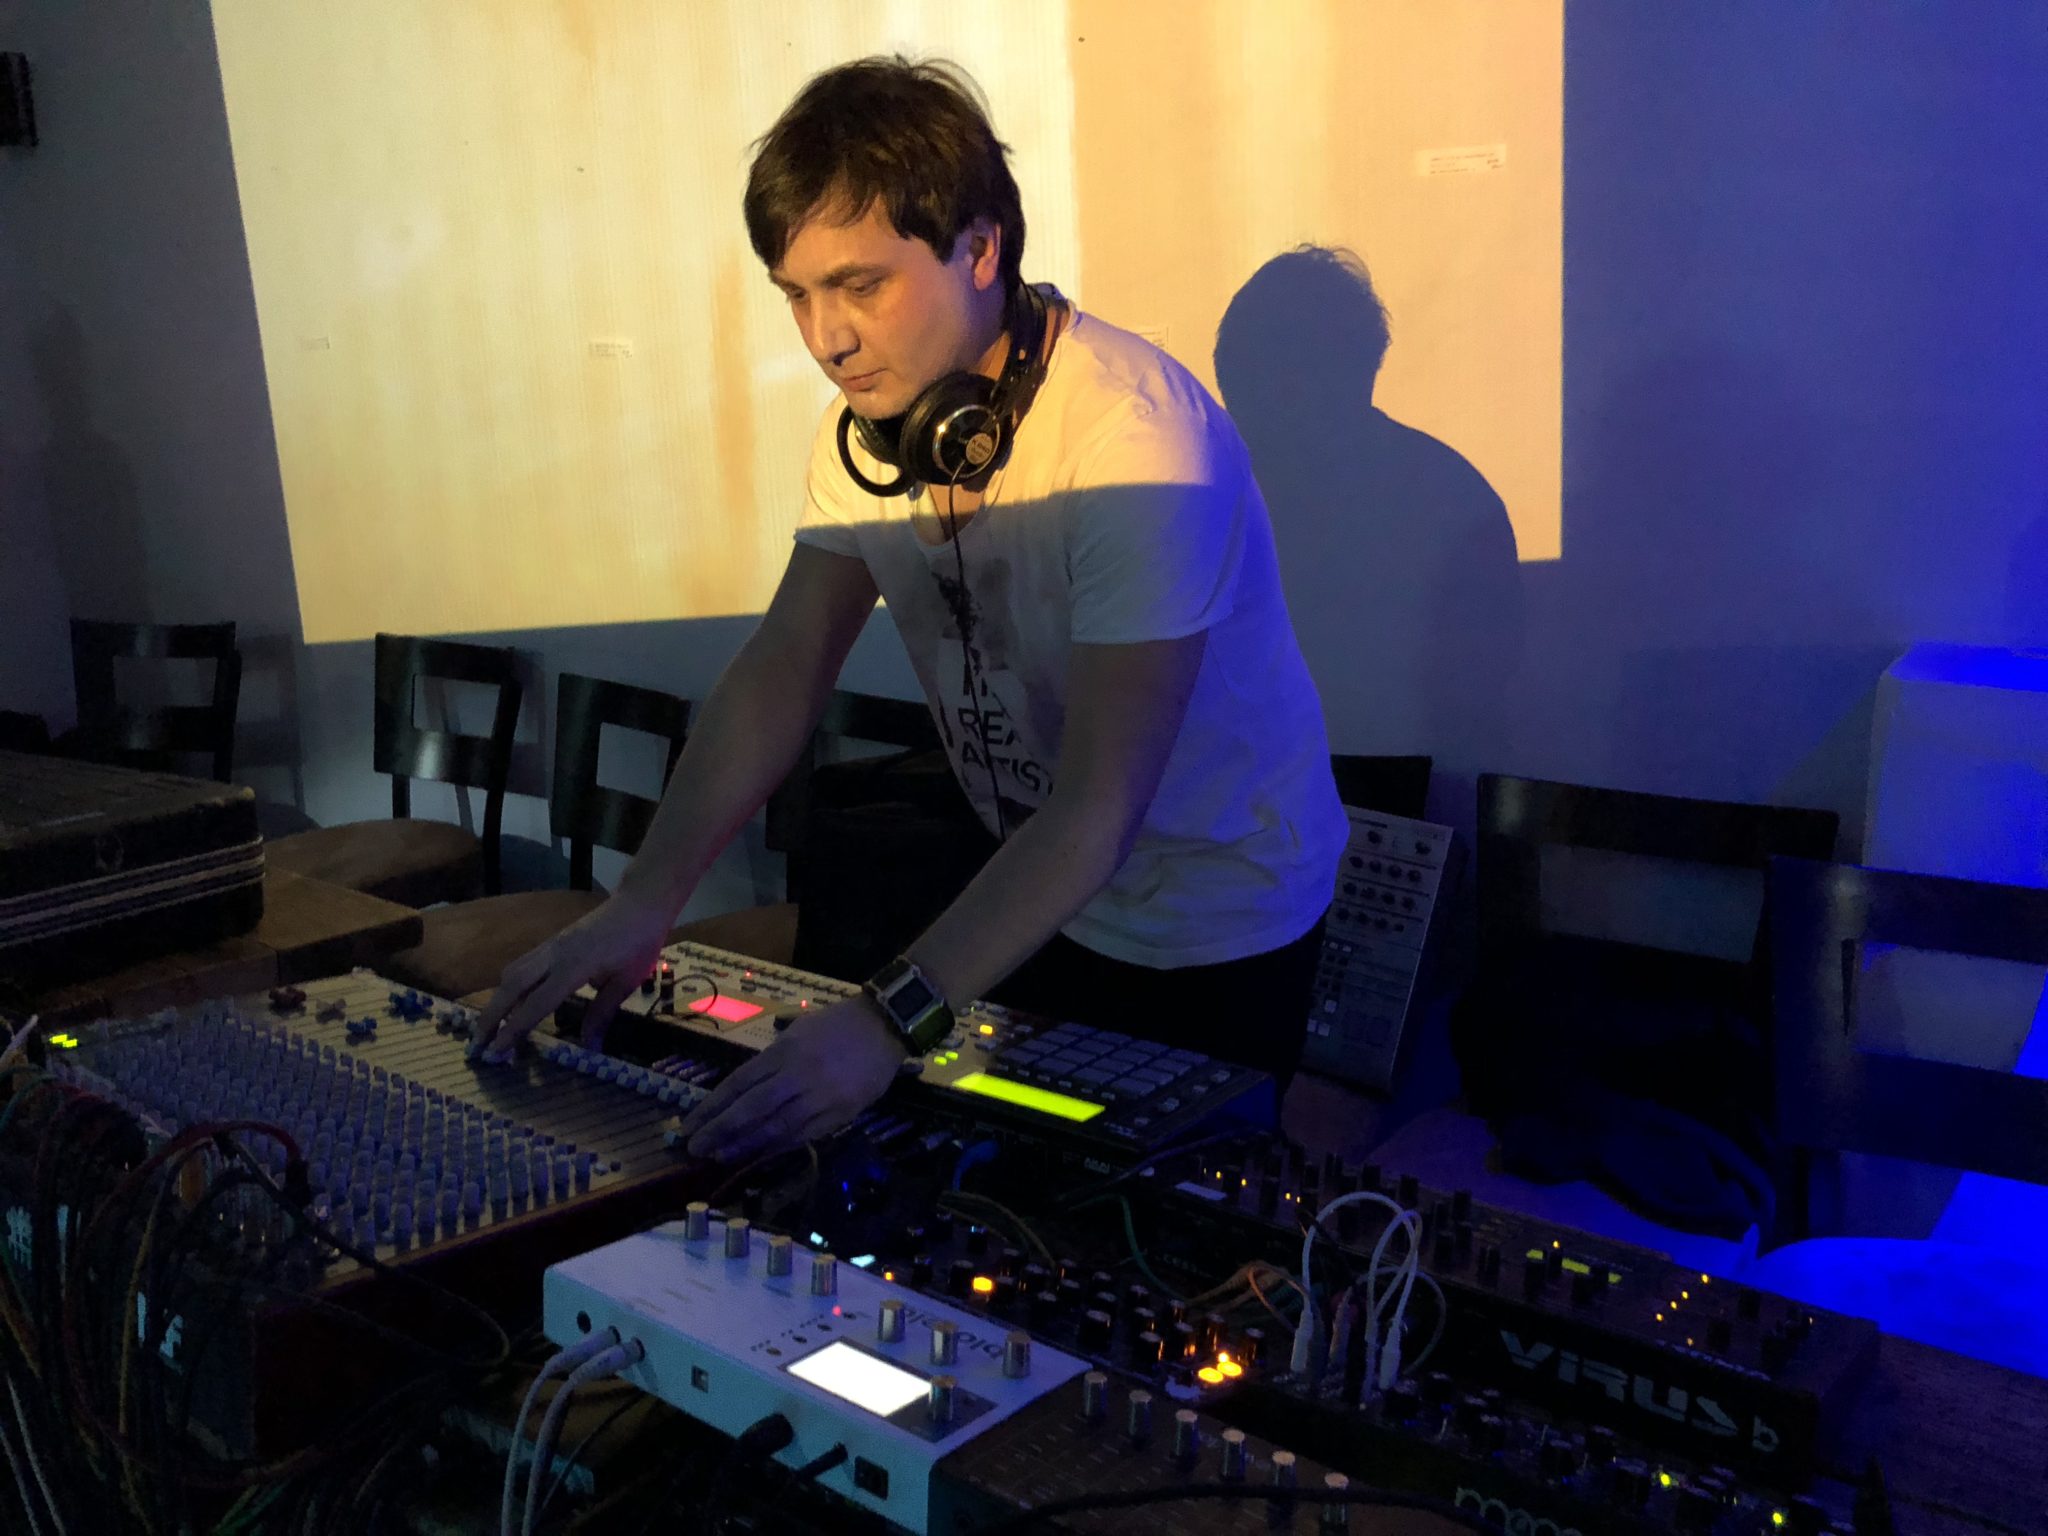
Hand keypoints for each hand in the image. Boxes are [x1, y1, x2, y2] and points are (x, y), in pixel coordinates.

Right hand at [476, 889, 674, 1058]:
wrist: (640, 902)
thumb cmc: (639, 942)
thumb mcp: (626, 981)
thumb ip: (602, 1013)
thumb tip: (590, 1047)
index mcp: (573, 967)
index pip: (535, 1004)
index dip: (513, 1029)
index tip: (495, 1050)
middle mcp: (553, 955)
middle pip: (510, 985)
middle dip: (491, 1015)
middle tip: (478, 1043)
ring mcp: (551, 946)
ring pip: (512, 972)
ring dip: (497, 1000)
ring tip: (491, 1027)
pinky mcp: (553, 942)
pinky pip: (524, 965)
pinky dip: (512, 986)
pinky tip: (515, 1003)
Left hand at [673, 996, 904, 1162]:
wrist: (884, 1026)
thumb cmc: (837, 1025)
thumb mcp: (798, 1032)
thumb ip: (773, 1061)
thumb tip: (744, 1092)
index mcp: (784, 1052)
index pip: (739, 1083)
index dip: (712, 1106)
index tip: (689, 1124)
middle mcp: (797, 1075)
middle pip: (751, 1108)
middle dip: (720, 1130)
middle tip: (695, 1148)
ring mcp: (820, 1097)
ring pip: (775, 1127)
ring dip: (745, 1144)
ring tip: (721, 1156)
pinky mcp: (840, 1114)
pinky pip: (804, 1135)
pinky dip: (778, 1147)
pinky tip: (759, 1156)